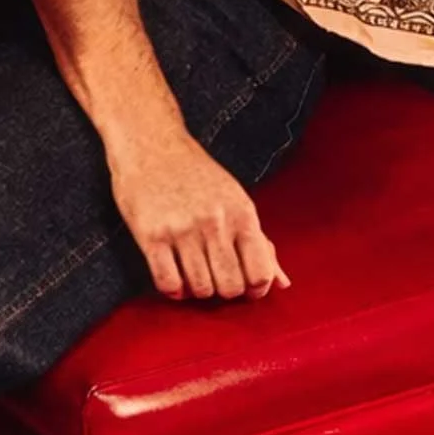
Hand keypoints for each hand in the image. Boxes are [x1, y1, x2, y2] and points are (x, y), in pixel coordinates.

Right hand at [107, 103, 288, 300]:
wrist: (150, 142)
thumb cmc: (195, 173)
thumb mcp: (235, 199)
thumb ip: (260, 242)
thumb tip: (283, 283)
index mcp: (241, 213)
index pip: (260, 273)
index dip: (255, 290)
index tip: (244, 288)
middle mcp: (214, 222)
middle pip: (230, 287)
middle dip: (225, 291)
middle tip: (215, 278)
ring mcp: (182, 229)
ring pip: (201, 289)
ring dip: (198, 290)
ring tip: (193, 275)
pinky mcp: (151, 235)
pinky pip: (168, 283)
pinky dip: (174, 290)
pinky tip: (174, 277)